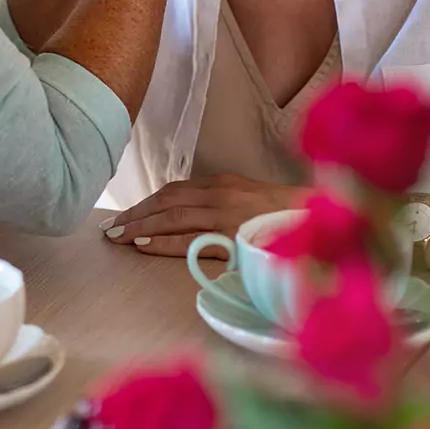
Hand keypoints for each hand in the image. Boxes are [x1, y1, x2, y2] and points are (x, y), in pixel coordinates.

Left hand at [100, 174, 301, 256]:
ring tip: (118, 237)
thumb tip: (189, 219)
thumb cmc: (286, 217)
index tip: (125, 215)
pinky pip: (190, 239)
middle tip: (110, 229)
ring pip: (172, 217)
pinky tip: (143, 245)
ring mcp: (226, 215)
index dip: (146, 203)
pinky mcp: (233, 237)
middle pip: (166, 201)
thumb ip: (221, 205)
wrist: (319, 221)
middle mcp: (220, 194)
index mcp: (223, 184)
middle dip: (135, 214)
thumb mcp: (249, 201)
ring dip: (140, 227)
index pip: (174, 191)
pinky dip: (163, 241)